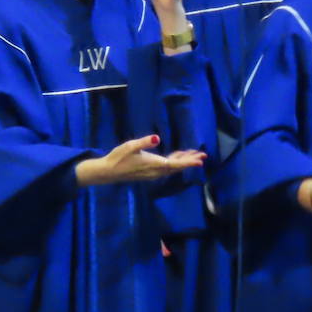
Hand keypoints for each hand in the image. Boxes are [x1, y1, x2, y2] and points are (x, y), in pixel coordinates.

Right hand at [75, 133, 204, 186]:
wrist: (108, 172)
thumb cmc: (118, 157)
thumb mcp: (130, 146)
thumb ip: (144, 142)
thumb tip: (157, 138)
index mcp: (154, 164)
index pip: (175, 164)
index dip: (189, 162)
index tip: (201, 161)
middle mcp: (156, 171)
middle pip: (177, 167)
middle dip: (190, 160)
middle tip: (203, 155)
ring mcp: (153, 173)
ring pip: (173, 167)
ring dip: (183, 161)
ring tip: (194, 154)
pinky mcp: (149, 172)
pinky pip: (167, 167)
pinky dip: (175, 161)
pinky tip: (177, 156)